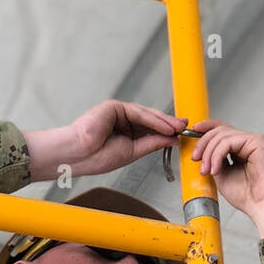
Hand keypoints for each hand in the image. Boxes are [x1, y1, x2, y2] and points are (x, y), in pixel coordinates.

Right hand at [24, 101, 186, 181]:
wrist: (78, 154)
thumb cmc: (97, 157)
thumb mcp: (132, 152)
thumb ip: (152, 143)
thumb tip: (173, 139)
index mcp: (125, 134)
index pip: (150, 131)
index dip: (166, 132)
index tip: (181, 135)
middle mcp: (122, 121)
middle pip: (150, 121)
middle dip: (169, 124)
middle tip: (186, 128)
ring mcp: (118, 113)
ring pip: (147, 115)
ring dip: (165, 121)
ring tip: (179, 127)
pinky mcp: (114, 106)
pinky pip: (139, 113)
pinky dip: (154, 120)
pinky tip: (166, 126)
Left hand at [188, 120, 263, 238]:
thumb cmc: (248, 197)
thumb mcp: (222, 176)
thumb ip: (213, 161)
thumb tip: (200, 151)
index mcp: (242, 149)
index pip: (222, 131)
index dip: (206, 128)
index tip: (192, 132)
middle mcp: (248, 142)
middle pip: (220, 130)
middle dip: (203, 144)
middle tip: (196, 160)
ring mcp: (254, 140)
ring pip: (222, 135)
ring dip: (209, 153)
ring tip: (207, 171)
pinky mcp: (258, 141)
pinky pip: (229, 141)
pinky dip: (217, 154)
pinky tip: (216, 169)